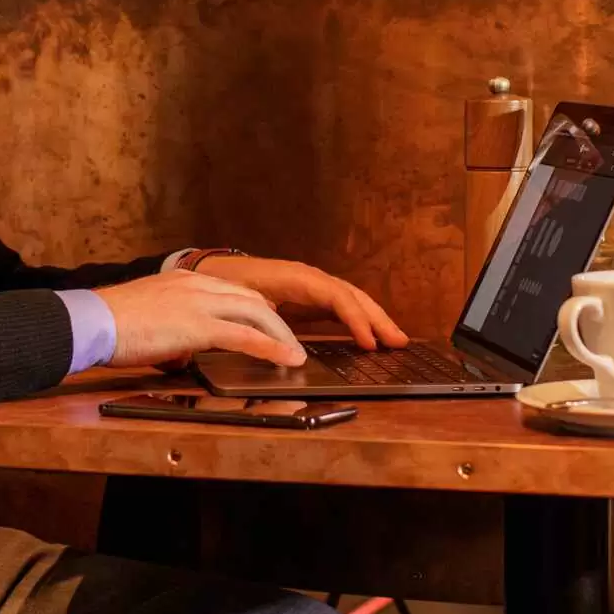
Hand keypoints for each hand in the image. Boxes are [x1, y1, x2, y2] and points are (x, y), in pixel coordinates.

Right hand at [95, 271, 306, 368]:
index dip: (253, 304)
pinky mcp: (198, 326)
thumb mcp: (146, 318)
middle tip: (289, 338)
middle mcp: (195, 284)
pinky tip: (287, 358)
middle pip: (249, 297)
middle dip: (275, 319)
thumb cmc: (109, 325)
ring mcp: (199, 302)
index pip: (230, 288)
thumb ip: (169, 330)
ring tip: (294, 352)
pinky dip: (271, 347)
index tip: (268, 318)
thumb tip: (179, 354)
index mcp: (181, 279)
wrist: (92, 321)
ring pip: (255, 312)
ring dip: (280, 333)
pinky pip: (246, 336)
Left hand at [194, 257, 408, 350]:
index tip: (368, 341)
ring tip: (395, 339)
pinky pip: (340, 305)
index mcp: (296, 277)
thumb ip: (265, 318)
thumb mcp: (243, 302)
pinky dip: (358, 319)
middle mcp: (309, 278)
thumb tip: (286, 341)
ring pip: (350, 299)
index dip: (354, 318)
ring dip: (373, 318)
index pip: (336, 295)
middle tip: (399, 341)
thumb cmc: (228, 285)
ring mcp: (311, 286)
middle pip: (351, 295)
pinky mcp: (309, 296)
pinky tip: (368, 336)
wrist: (213, 272)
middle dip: (376, 317)